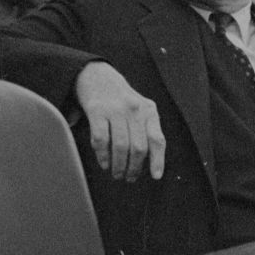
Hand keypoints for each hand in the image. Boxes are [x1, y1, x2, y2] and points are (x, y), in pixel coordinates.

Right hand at [74, 61, 165, 179]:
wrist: (97, 76)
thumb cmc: (121, 99)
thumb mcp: (140, 109)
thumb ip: (146, 128)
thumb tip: (151, 160)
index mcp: (149, 111)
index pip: (157, 139)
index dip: (158, 160)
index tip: (155, 176)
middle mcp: (135, 110)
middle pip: (139, 147)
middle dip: (134, 167)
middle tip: (129, 178)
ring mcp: (116, 110)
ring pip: (121, 146)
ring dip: (119, 165)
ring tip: (116, 174)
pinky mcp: (96, 111)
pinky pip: (101, 140)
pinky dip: (103, 155)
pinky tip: (104, 163)